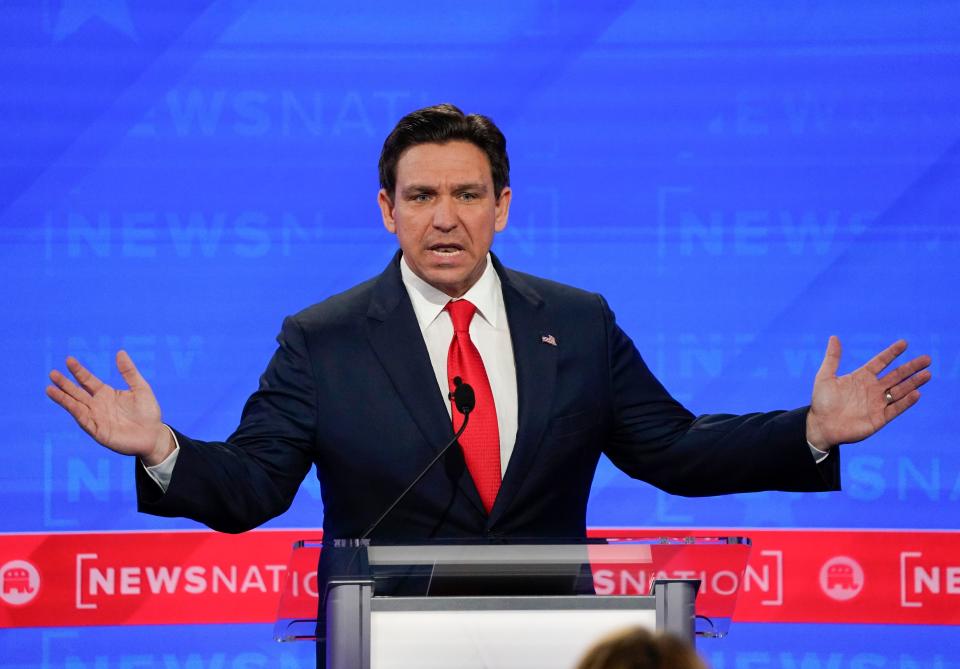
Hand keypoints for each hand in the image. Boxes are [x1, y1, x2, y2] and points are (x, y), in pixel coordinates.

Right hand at [46, 351, 173, 465]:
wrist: (154, 435)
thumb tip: (120, 351)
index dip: (78, 371)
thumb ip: (129, 372)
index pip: (88, 380)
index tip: (69, 359)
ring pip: (76, 406)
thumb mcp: (140, 388)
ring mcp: (96, 418)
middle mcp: (98, 405)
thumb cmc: (148, 412)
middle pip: (77, 392)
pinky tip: (69, 405)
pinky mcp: (98, 431)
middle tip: (52, 373)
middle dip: (65, 383)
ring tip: (49, 388)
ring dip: (63, 398)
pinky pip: (85, 421)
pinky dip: (77, 412)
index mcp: (106, 393)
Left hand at [806, 336, 930, 450]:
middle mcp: (872, 389)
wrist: (821, 426)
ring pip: (900, 391)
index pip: (880, 362)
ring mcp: (877, 403)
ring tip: (927, 374)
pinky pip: (896, 408)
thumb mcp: (825, 377)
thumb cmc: (821, 401)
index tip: (904, 343)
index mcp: (861, 377)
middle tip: (927, 358)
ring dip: (913, 383)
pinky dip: (906, 401)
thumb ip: (832, 358)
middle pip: (896, 375)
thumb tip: (834, 337)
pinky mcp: (879, 418)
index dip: (891, 353)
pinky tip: (916, 393)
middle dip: (911, 367)